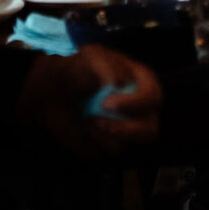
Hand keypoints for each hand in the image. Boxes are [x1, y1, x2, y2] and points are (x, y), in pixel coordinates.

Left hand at [20, 45, 161, 157]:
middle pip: (149, 130)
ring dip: (103, 136)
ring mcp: (128, 130)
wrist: (55, 89)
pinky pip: (108, 153)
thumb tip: (120, 83)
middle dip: (124, 130)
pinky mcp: (111, 145)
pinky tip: (82, 129)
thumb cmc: (79, 69)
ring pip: (128, 146)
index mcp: (143, 84)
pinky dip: (93, 143)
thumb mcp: (91, 56)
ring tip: (85, 121)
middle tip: (97, 121)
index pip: (153, 98)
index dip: (136, 104)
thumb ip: (107, 66)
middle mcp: (141, 110)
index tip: (108, 103)